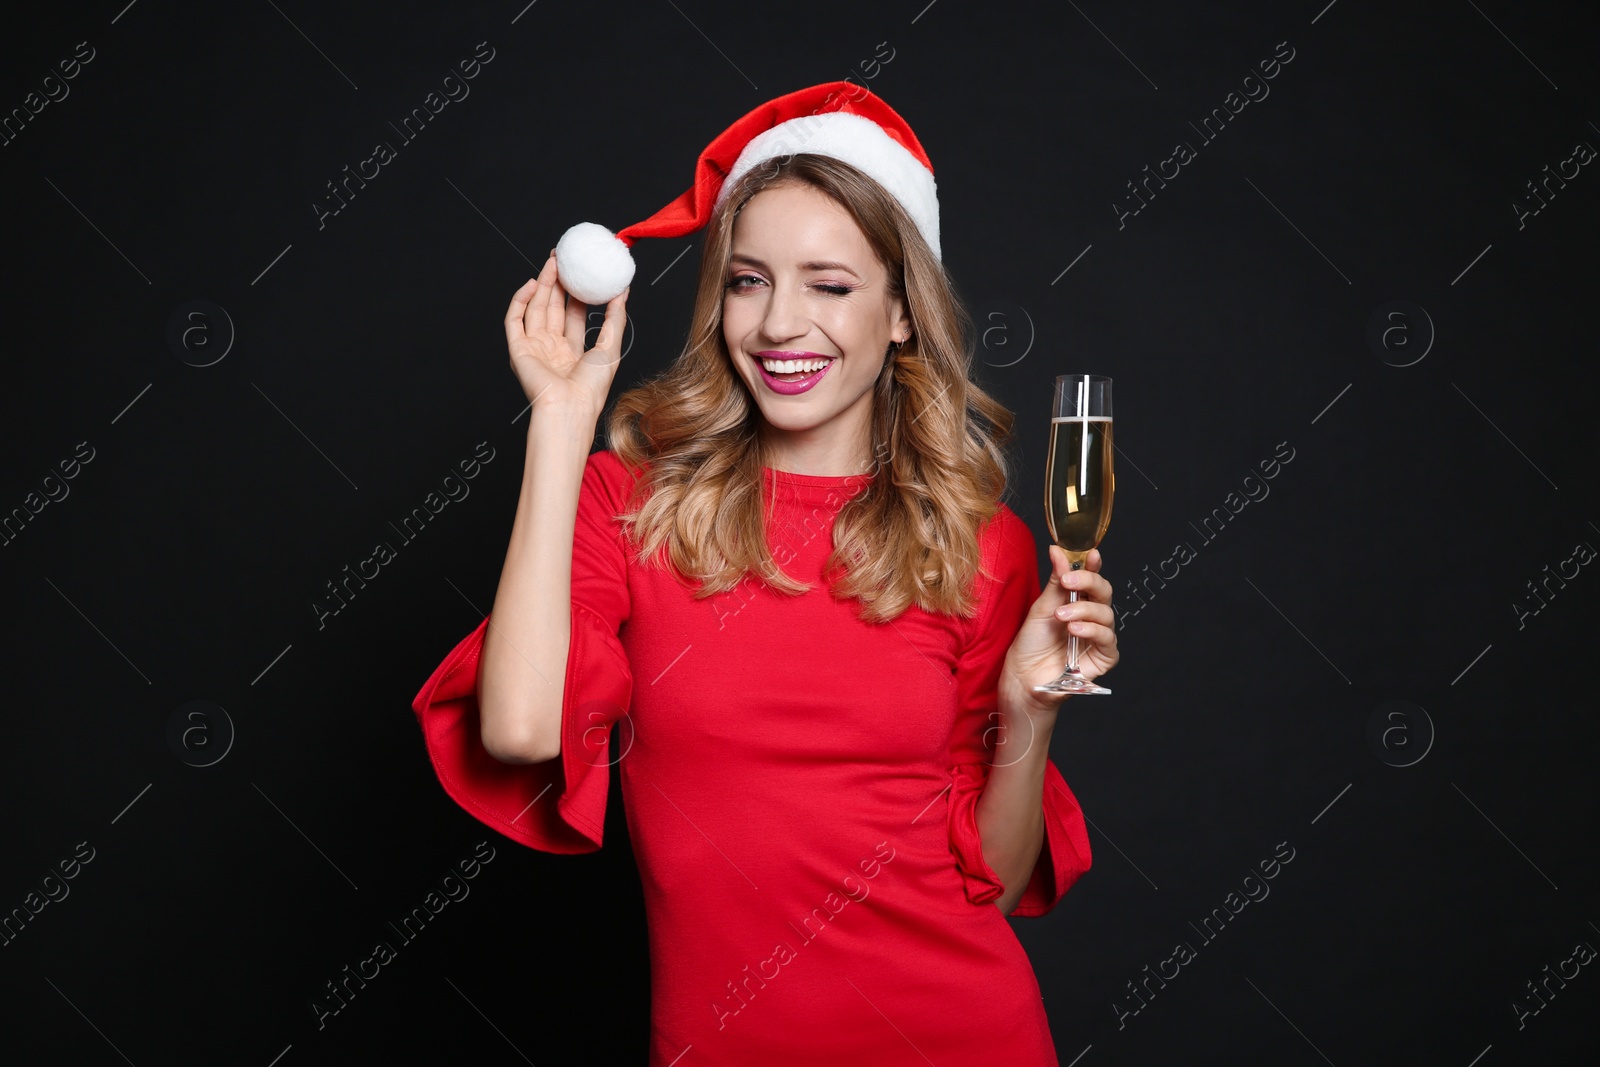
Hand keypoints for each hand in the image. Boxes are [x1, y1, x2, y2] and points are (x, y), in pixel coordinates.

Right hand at [505, 249, 628, 419]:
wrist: (570, 406)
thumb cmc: (591, 388)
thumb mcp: (611, 347)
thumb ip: (615, 318)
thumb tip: (623, 292)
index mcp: (572, 352)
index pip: (573, 315)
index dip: (576, 293)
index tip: (582, 273)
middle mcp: (551, 348)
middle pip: (553, 308)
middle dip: (557, 283)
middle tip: (564, 260)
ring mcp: (534, 348)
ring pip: (535, 309)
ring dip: (542, 284)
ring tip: (552, 263)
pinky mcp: (518, 349)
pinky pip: (514, 319)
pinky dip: (520, 300)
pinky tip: (532, 284)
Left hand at [999, 546, 1118, 716]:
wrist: (1023, 677)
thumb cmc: (1031, 643)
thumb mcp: (1042, 607)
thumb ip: (1055, 580)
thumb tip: (1058, 550)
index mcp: (1078, 601)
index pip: (1092, 578)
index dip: (1093, 565)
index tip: (1091, 554)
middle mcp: (1092, 617)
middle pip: (1104, 592)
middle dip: (1089, 582)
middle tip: (1068, 580)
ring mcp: (1099, 637)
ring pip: (1106, 614)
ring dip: (1083, 610)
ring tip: (1061, 615)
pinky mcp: (1103, 657)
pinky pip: (1107, 639)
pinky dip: (1092, 630)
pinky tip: (1075, 629)